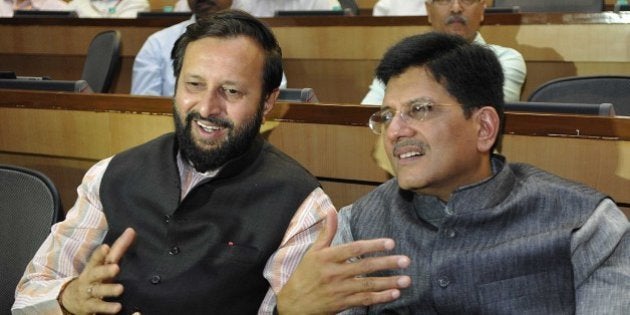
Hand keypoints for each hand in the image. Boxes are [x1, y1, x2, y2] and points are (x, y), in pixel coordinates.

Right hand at [60, 228, 135, 314]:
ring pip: (97, 290)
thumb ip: (119, 248)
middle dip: (105, 271)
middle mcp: (89, 279)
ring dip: (108, 290)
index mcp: (93, 266)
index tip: (106, 247)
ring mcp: (88, 293)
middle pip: (95, 273)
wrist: (72, 299)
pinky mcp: (90, 306)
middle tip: (116, 268)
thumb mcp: (105, 263)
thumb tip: (132, 230)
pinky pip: (98, 307)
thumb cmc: (95, 277)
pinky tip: (117, 307)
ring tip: (120, 289)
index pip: (96, 258)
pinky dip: (107, 308)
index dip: (100, 253)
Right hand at [276, 211, 410, 313]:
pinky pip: (364, 300)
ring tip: (406, 280)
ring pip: (368, 285)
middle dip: (387, 263)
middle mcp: (334, 273)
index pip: (354, 249)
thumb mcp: (313, 251)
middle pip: (365, 267)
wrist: (294, 303)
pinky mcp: (342, 303)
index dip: (373, 245)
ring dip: (389, 282)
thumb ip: (327, 231)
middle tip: (406, 260)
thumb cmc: (305, 274)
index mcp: (328, 257)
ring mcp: (339, 289)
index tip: (391, 243)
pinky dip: (380, 298)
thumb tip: (331, 209)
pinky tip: (394, 294)